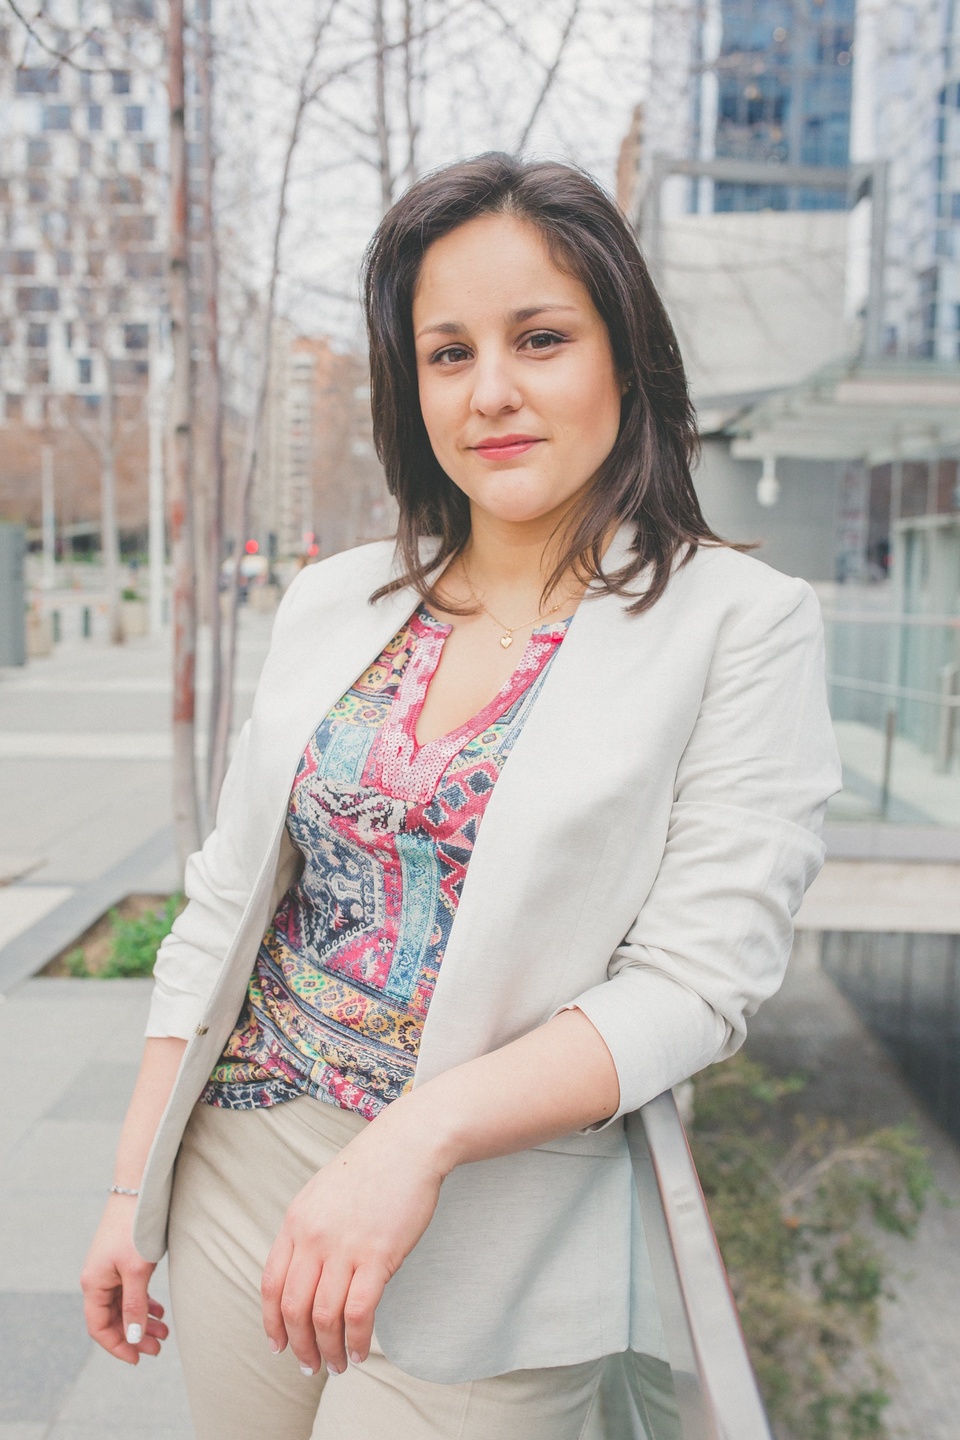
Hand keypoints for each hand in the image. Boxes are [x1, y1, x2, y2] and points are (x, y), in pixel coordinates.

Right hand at [81, 1197, 169, 1364]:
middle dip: (134, 1336)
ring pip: (123, 1305)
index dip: (117, 1346)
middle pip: (112, 1318)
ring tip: (165, 1332)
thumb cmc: (135, 1230)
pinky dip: (143, 1303)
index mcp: (94, 1284)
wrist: (138, 1191)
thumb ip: (134, 1306)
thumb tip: (133, 1338)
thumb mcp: (137, 1272)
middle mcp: (97, 1279)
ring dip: (141, 1320)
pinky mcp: (121, 1261)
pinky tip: (159, 1311)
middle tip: (159, 1348)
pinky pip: (129, 1291)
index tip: (138, 1358)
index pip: (99, 1327)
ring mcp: (109, 1270)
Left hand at [261, 1113, 444, 1375]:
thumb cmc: (371, 1168)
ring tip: (338, 1366)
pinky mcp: (377, 1255)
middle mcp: (313, 1237)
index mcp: (296, 1221)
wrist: (409, 1144)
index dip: (272, 1323)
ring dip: (329, 1350)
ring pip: (324, 1317)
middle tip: (310, 1366)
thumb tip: (304, 1275)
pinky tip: (362, 1352)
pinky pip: (358, 1313)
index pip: (271, 1284)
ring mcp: (344, 1247)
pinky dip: (356, 1341)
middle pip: (293, 1308)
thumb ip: (309, 1231)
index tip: (280, 1346)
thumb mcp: (323, 1194)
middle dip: (300, 1346)